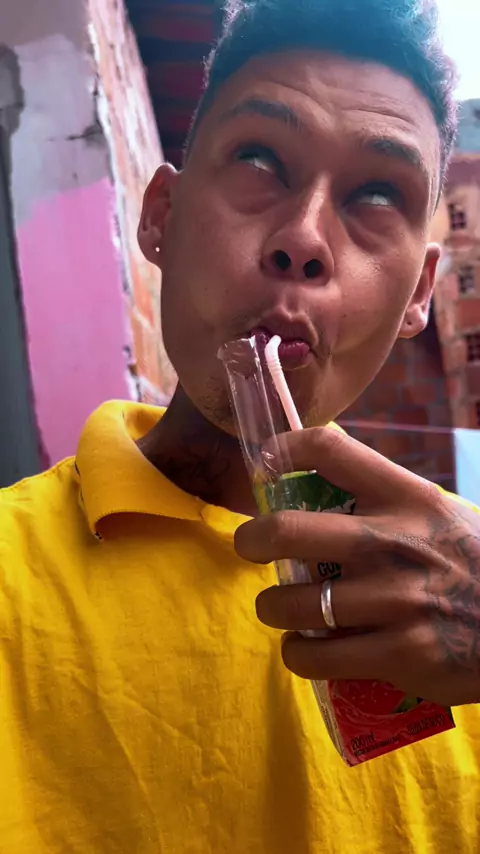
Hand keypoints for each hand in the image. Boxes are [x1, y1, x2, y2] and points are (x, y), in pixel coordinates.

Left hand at [235, 427, 479, 705]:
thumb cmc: (476, 563)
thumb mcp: (439, 513)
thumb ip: (387, 499)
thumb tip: (323, 478)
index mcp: (407, 497)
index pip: (330, 449)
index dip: (283, 448)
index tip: (265, 463)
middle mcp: (395, 542)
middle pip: (287, 529)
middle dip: (252, 538)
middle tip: (250, 545)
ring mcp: (396, 601)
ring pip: (291, 604)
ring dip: (272, 608)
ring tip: (278, 608)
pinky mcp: (400, 655)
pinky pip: (316, 658)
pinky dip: (298, 655)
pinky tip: (304, 650)